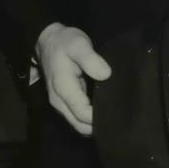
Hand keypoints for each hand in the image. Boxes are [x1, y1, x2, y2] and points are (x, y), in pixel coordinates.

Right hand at [35, 22, 111, 136]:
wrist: (47, 41)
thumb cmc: (64, 43)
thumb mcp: (78, 45)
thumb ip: (91, 59)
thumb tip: (106, 75)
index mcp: (63, 89)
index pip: (82, 114)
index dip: (99, 118)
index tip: (118, 114)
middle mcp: (59, 102)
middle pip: (80, 126)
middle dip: (98, 126)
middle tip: (120, 119)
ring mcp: (60, 103)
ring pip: (78, 124)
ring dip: (93, 125)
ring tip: (115, 116)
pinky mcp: (64, 102)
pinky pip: (77, 117)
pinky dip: (89, 119)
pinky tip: (104, 111)